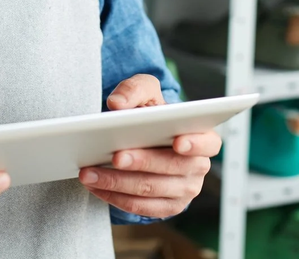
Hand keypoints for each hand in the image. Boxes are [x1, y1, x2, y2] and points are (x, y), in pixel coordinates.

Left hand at [78, 75, 219, 218]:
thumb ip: (134, 89)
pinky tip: (95, 186)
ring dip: (117, 182)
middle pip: (171, 167)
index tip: (177, 141)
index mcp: (203, 137)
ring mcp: (184, 191)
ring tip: (90, 172)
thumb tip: (117, 103)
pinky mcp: (166, 207)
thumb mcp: (145, 92)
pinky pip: (139, 206)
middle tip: (116, 156)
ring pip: (150, 189)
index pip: (208, 143)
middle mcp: (198, 167)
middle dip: (142, 162)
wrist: (144, 139)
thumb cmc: (150, 114)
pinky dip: (114, 196)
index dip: (195, 143)